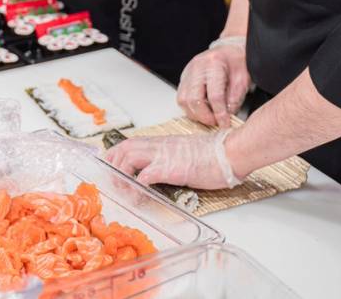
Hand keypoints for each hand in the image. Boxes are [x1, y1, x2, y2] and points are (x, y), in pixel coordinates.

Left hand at [105, 131, 242, 189]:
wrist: (230, 152)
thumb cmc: (215, 155)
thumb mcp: (187, 153)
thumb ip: (173, 158)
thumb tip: (164, 170)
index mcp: (163, 142)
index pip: (131, 142)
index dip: (116, 153)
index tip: (111, 165)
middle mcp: (160, 146)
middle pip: (125, 148)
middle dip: (113, 164)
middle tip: (111, 181)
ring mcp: (164, 156)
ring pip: (129, 158)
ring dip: (120, 174)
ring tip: (121, 190)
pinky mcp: (170, 169)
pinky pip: (144, 176)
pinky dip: (135, 187)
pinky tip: (137, 198)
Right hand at [177, 37, 249, 127]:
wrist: (229, 50)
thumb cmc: (236, 61)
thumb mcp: (242, 79)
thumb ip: (235, 99)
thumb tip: (226, 117)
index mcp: (214, 64)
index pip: (214, 95)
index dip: (220, 113)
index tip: (225, 123)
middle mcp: (197, 67)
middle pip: (194, 99)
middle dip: (205, 116)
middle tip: (216, 122)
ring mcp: (188, 72)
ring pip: (183, 100)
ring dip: (196, 114)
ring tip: (209, 117)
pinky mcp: (184, 78)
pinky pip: (181, 97)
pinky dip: (191, 108)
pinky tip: (202, 110)